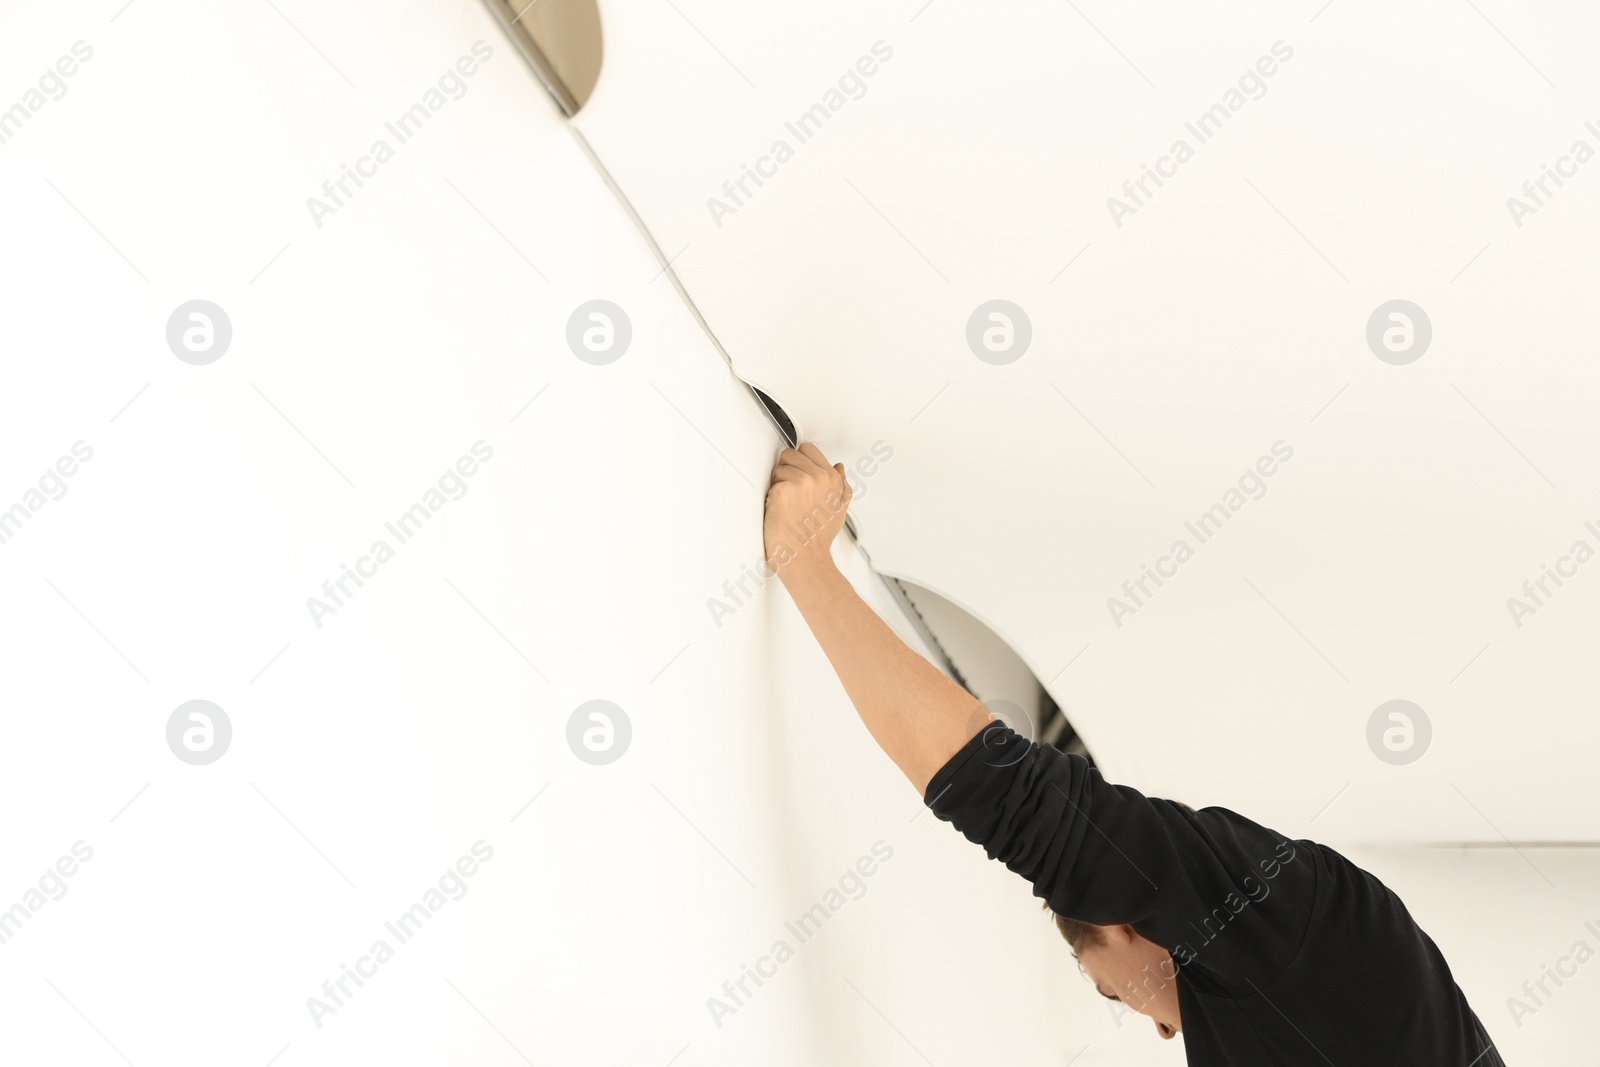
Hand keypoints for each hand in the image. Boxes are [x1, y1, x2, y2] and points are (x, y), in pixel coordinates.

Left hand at [763, 443, 852, 580]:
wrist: (806, 559)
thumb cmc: (818, 540)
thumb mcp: (839, 510)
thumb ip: (841, 486)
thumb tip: (839, 469)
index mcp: (832, 478)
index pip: (808, 449)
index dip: (800, 462)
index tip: (798, 475)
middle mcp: (819, 476)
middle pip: (790, 454)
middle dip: (787, 470)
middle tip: (791, 495)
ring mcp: (800, 481)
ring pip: (778, 468)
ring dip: (778, 484)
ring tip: (788, 505)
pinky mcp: (783, 490)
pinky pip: (770, 483)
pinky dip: (771, 497)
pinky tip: (781, 511)